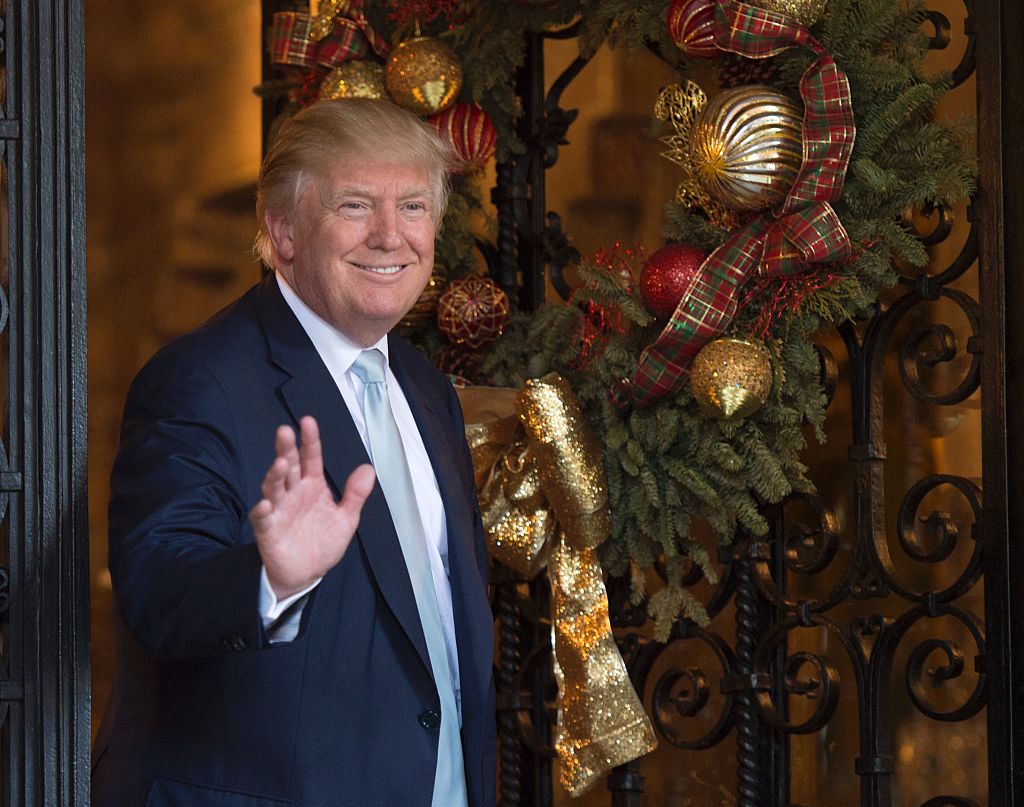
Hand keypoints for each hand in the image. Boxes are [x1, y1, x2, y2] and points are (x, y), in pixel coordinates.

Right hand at [250, 416, 375, 599]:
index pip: (310, 458)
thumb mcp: (346, 519)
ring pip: (274, 487)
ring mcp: (279, 510)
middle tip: (285, 431)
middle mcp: (293, 494)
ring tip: (281, 463)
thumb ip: (355, 494)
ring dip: (275, 475)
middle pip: (289, 466)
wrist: (306, 574)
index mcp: (312, 487)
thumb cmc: (322, 543)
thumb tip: (368, 469)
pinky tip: (268, 503)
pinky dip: (263, 510)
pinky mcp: (268, 530)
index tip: (307, 422)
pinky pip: (263, 518)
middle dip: (286, 448)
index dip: (310, 440)